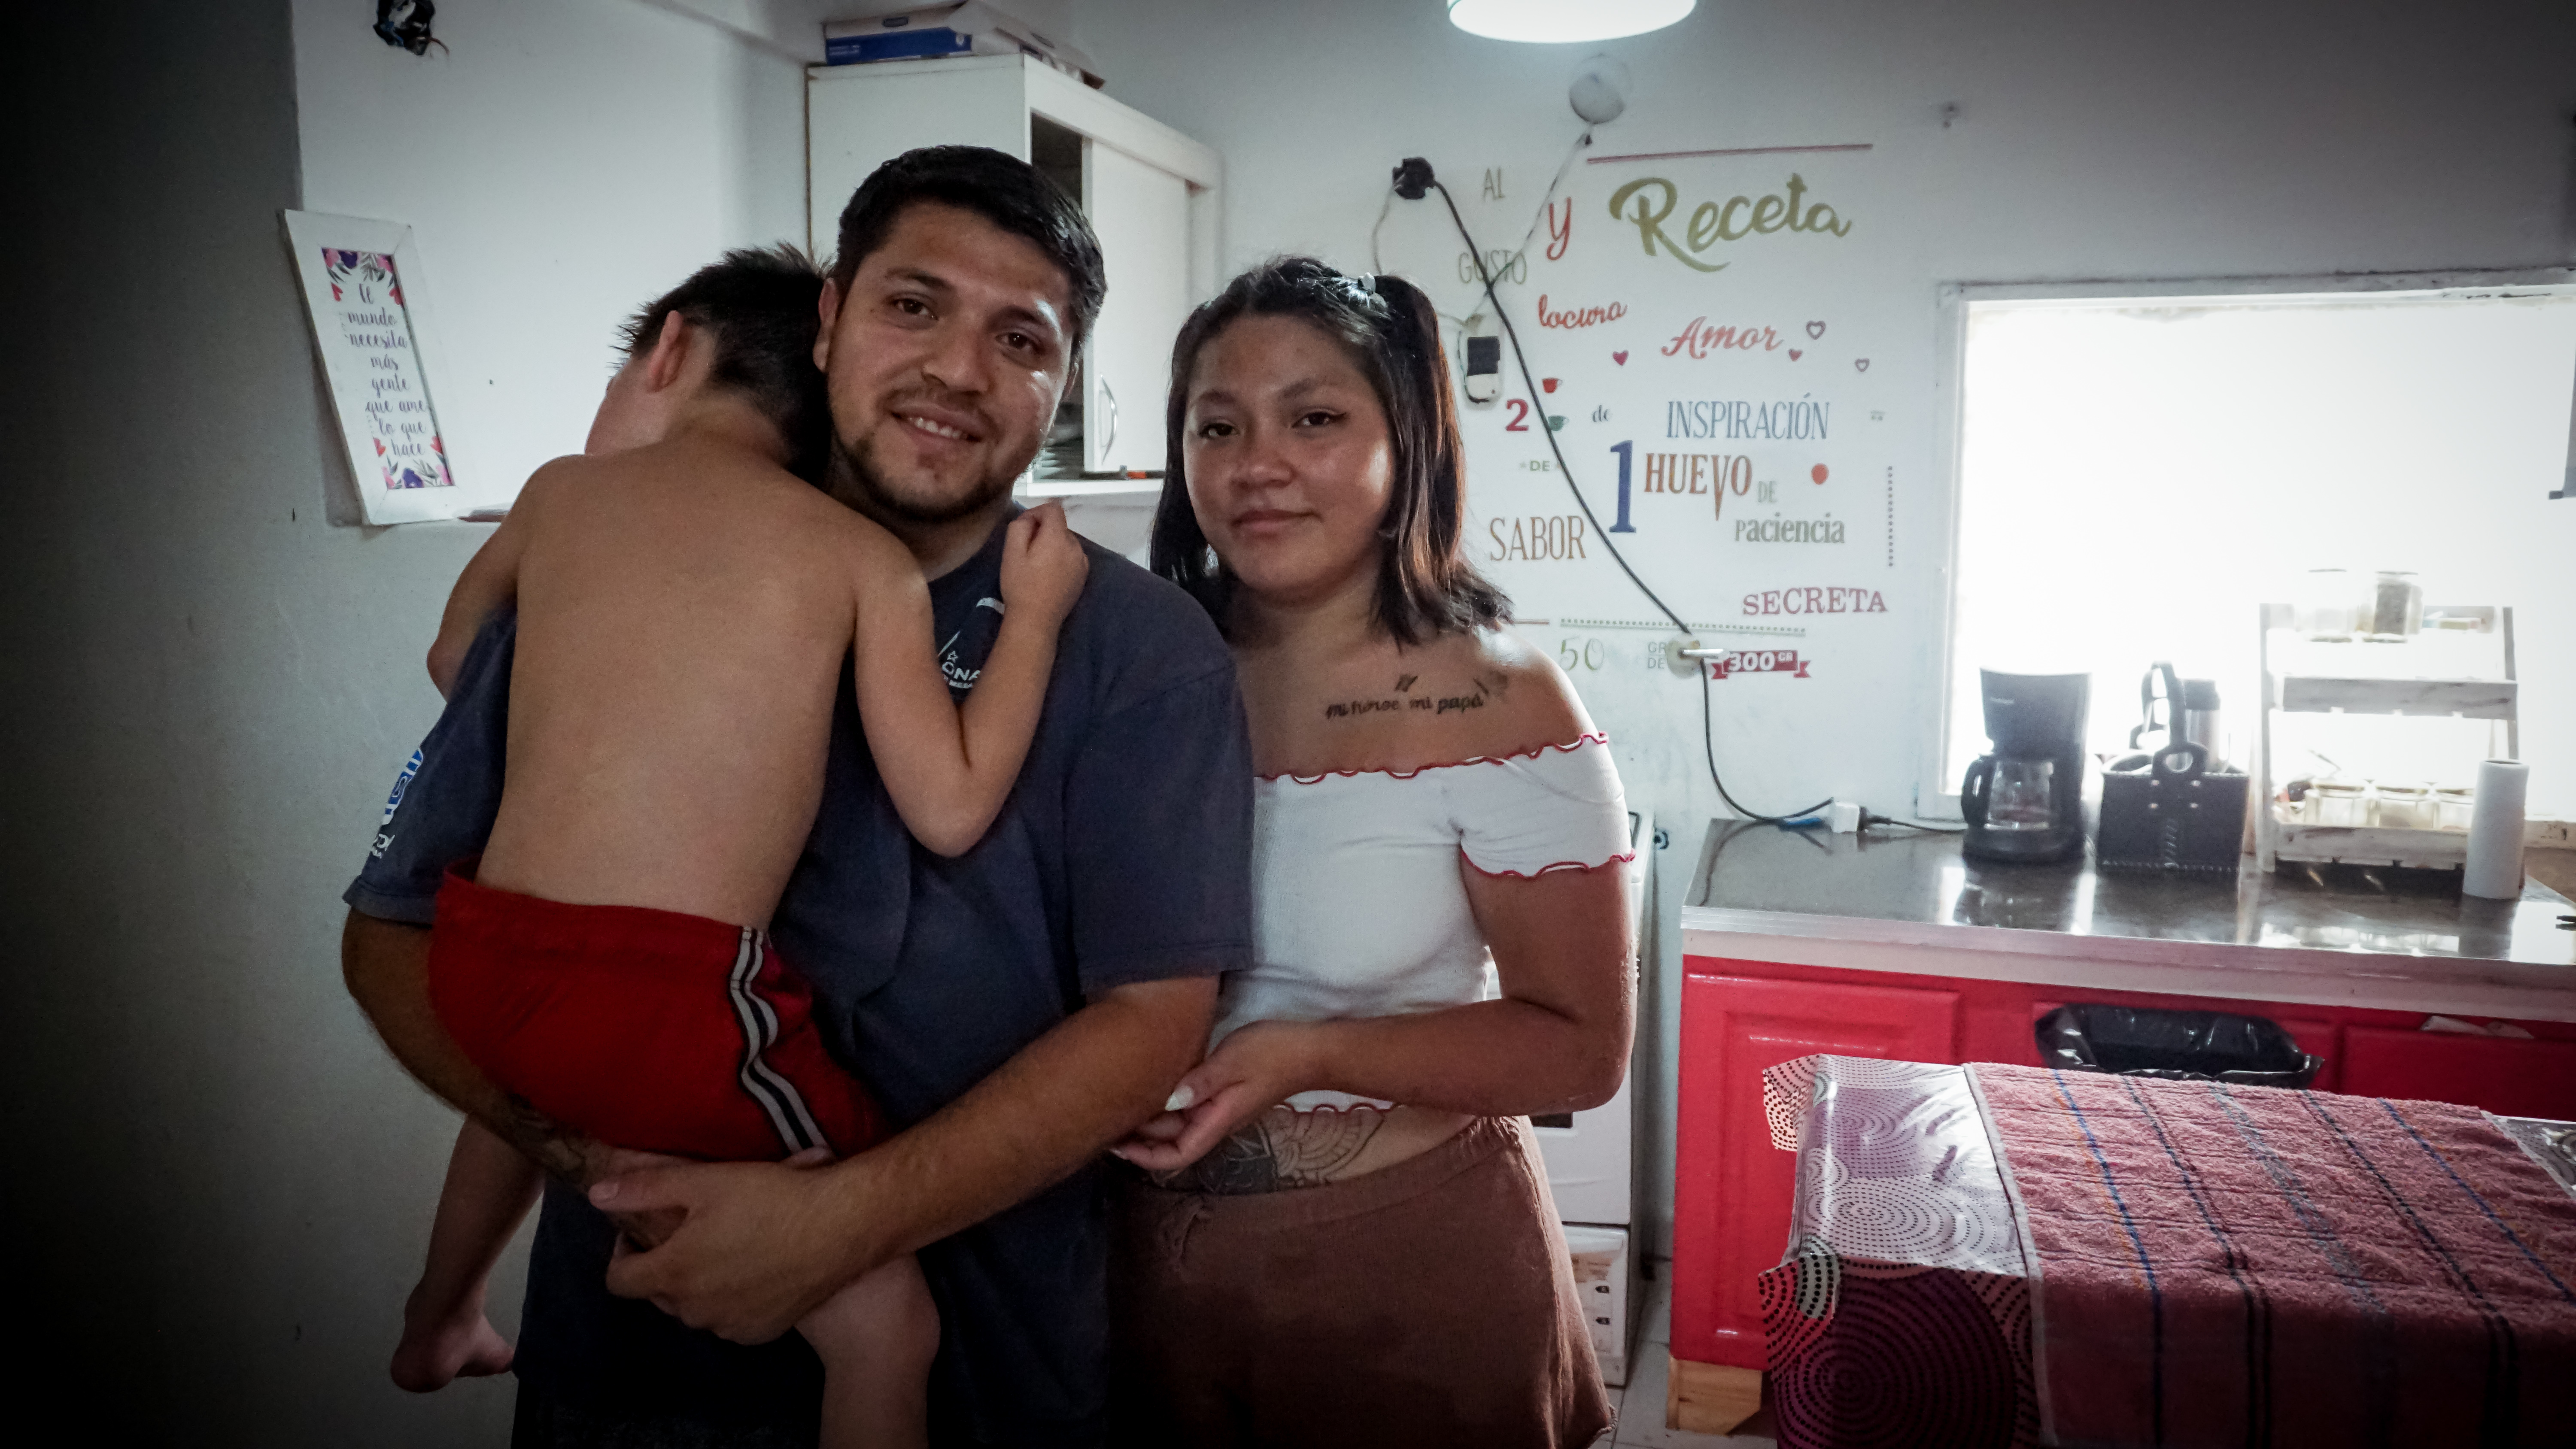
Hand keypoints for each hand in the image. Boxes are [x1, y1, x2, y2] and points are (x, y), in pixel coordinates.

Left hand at [591, 1150, 875, 1344]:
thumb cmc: (771, 1199)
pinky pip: (730, 1321)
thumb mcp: (705, 1181)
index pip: (618, 1280)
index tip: (642, 1232)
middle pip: (658, 1294)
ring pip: (695, 1309)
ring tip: (726, 1247)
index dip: (622, 1254)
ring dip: (699, 1284)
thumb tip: (597, 1194)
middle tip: (692, 1231)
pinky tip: (755, 1270)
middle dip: (665, 1265)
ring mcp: (728, 1325)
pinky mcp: (760, 1332)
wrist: (841, 1228)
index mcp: (672, 1272)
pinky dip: (732, 1301)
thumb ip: (645, 1187)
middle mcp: (694, 1309)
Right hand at [998, 500, 1088, 629]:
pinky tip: (1048, 574)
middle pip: (1059, 526)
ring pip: (1066, 541)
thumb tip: (1030, 519)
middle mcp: (1075, 546)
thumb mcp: (1011, 552)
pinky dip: (1061, 557)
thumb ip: (1020, 526)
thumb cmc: (1020, 586)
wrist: (1036, 620)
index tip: (1024, 528)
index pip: (1053, 508)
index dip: (1036, 512)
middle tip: (1026, 550)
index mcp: (1058, 538)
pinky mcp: (1083, 575)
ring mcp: (1082, 562)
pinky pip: (1072, 556)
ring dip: (1052, 544)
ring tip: (1036, 565)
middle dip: (1043, 531)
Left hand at [1109, 1020, 1319, 1172]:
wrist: (1313, 1050)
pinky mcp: (1223, 1094)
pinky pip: (1188, 1108)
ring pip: (1177, 1125)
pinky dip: (1166, 1103)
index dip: (1144, 1156)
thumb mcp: (1234, 1061)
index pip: (1176, 1154)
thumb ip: (1201, 1081)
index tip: (1115, 1143)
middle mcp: (1216, 1121)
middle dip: (1139, 1136)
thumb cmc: (1275, 1053)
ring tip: (1118, 1100)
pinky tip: (1152, 1084)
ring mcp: (1220, 1109)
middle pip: (1171, 1142)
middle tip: (1103, 1115)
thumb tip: (1166, 1100)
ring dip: (1150, 1119)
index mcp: (1217, 1121)